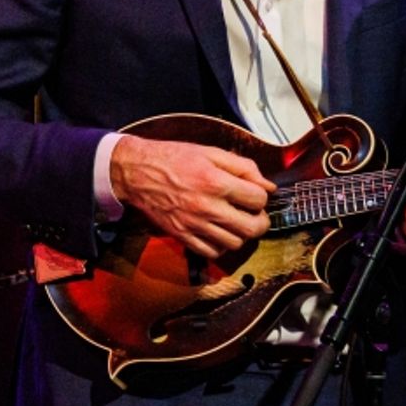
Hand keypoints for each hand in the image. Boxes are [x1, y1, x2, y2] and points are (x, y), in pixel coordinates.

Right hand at [109, 135, 274, 257]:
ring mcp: (194, 225)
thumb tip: (267, 185)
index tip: (255, 193)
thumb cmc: (175, 159)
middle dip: (261, 222)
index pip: (257, 199)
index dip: (262, 196)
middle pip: (251, 228)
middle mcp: (207, 207)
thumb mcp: (212, 153)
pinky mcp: (182, 236)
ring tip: (237, 221)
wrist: (138, 173)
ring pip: (234, 243)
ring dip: (242, 234)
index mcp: (216, 182)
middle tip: (255, 214)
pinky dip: (221, 245)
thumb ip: (244, 167)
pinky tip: (220, 232)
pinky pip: (212, 252)